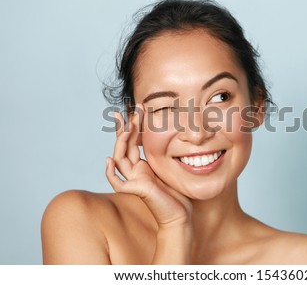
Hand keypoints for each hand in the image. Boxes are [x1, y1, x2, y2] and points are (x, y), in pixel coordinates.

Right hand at [105, 104, 191, 227]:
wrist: (180, 214)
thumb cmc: (178, 193)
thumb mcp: (172, 167)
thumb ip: (166, 154)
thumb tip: (172, 133)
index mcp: (143, 166)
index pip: (133, 142)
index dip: (133, 126)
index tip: (136, 109)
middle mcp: (136, 172)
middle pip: (124, 146)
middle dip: (126, 127)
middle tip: (129, 109)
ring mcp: (133, 181)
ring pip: (120, 159)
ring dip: (122, 141)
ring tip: (127, 124)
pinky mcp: (135, 190)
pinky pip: (117, 182)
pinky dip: (110, 172)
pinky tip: (109, 160)